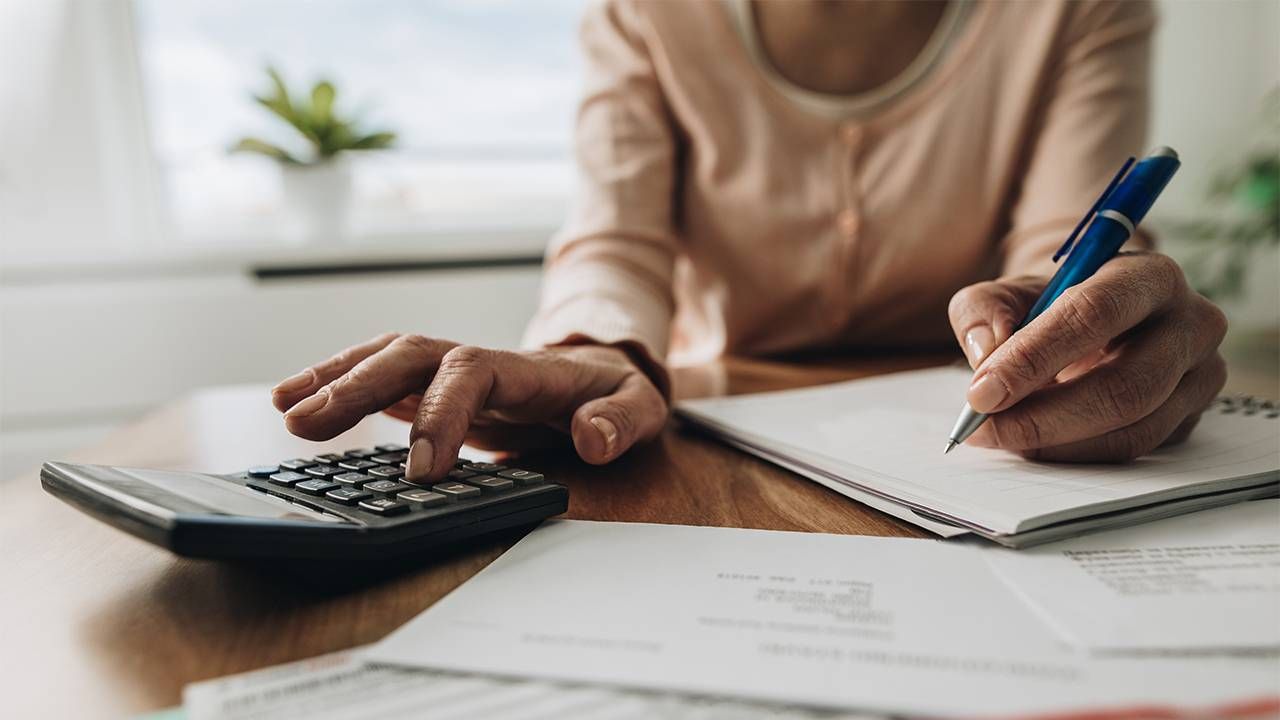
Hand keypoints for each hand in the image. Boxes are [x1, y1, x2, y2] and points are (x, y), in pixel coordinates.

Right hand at [271, 334, 668, 481]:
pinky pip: (378, 376)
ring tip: (283, 407)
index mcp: (524, 368)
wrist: (603, 378)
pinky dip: (335, 382)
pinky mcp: (432, 385)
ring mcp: (450, 369)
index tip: (421, 470)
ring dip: (333, 377)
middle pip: (409, 355)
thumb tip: (593, 438)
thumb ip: (621, 421)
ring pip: (384, 357)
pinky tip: (293, 403)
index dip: (441, 414)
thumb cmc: (616, 395)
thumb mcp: (641, 407)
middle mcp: (478, 360)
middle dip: (357, 385)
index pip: (471, 374)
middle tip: (306, 425)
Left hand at [947, 252, 1227, 461]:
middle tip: (984, 428)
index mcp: (1148, 276)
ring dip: (1056, 443)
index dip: (1034, 357)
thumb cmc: (1049, 305)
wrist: (1094, 323)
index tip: (981, 392)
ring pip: (1132, 428)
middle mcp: (1191, 323)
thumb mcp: (1005, 293)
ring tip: (1001, 436)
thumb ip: (983, 312)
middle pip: (1124, 385)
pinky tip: (1035, 445)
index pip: (1095, 314)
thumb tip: (987, 353)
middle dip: (1043, 415)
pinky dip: (1076, 454)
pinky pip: (1134, 450)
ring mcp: (1200, 375)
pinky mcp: (1191, 417)